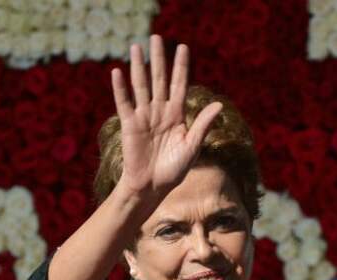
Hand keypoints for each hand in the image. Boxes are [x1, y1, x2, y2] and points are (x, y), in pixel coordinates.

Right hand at [111, 35, 221, 208]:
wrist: (153, 186)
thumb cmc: (174, 170)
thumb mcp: (192, 146)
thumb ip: (202, 124)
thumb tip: (218, 105)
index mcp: (177, 116)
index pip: (179, 85)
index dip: (181, 66)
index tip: (183, 47)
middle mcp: (160, 111)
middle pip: (159, 79)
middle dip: (159, 58)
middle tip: (156, 37)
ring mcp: (144, 116)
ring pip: (141, 85)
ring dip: (138, 66)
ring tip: (136, 46)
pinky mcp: (129, 124)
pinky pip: (124, 102)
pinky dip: (121, 88)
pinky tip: (118, 72)